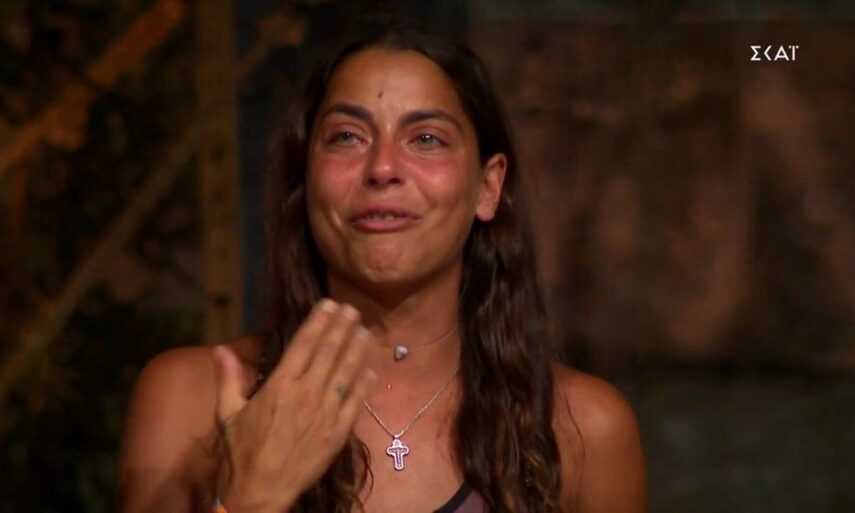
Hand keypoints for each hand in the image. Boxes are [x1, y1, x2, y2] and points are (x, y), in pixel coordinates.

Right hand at [213, 299, 376, 511]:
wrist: (261, 491)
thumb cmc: (242, 452)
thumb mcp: (228, 414)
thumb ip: (228, 379)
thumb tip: (220, 349)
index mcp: (280, 385)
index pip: (305, 343)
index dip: (319, 321)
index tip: (329, 304)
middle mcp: (306, 394)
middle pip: (330, 352)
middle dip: (343, 327)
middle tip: (353, 310)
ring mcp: (326, 413)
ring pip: (347, 372)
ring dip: (358, 348)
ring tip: (366, 330)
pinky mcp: (339, 432)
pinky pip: (356, 400)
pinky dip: (365, 382)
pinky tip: (371, 367)